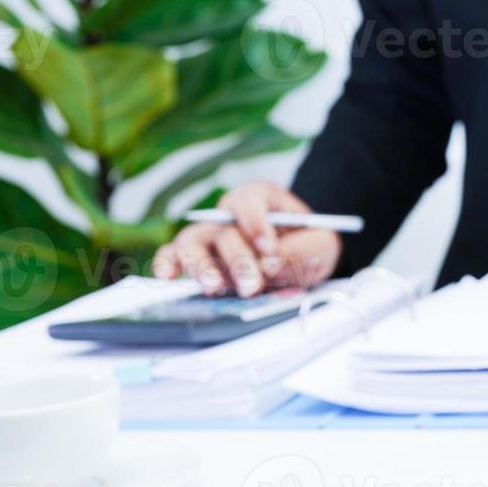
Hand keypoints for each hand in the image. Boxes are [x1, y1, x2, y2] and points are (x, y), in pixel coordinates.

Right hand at [151, 181, 342, 296]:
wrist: (304, 261)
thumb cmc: (308, 245)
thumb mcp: (321, 244)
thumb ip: (301, 250)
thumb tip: (269, 264)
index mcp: (261, 198)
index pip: (249, 200)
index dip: (256, 223)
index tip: (269, 247)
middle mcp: (229, 215)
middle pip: (223, 231)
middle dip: (238, 260)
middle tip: (252, 284)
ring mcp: (209, 236)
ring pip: (192, 243)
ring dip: (202, 267)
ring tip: (214, 287)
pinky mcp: (195, 258)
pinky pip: (172, 255)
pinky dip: (166, 264)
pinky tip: (167, 278)